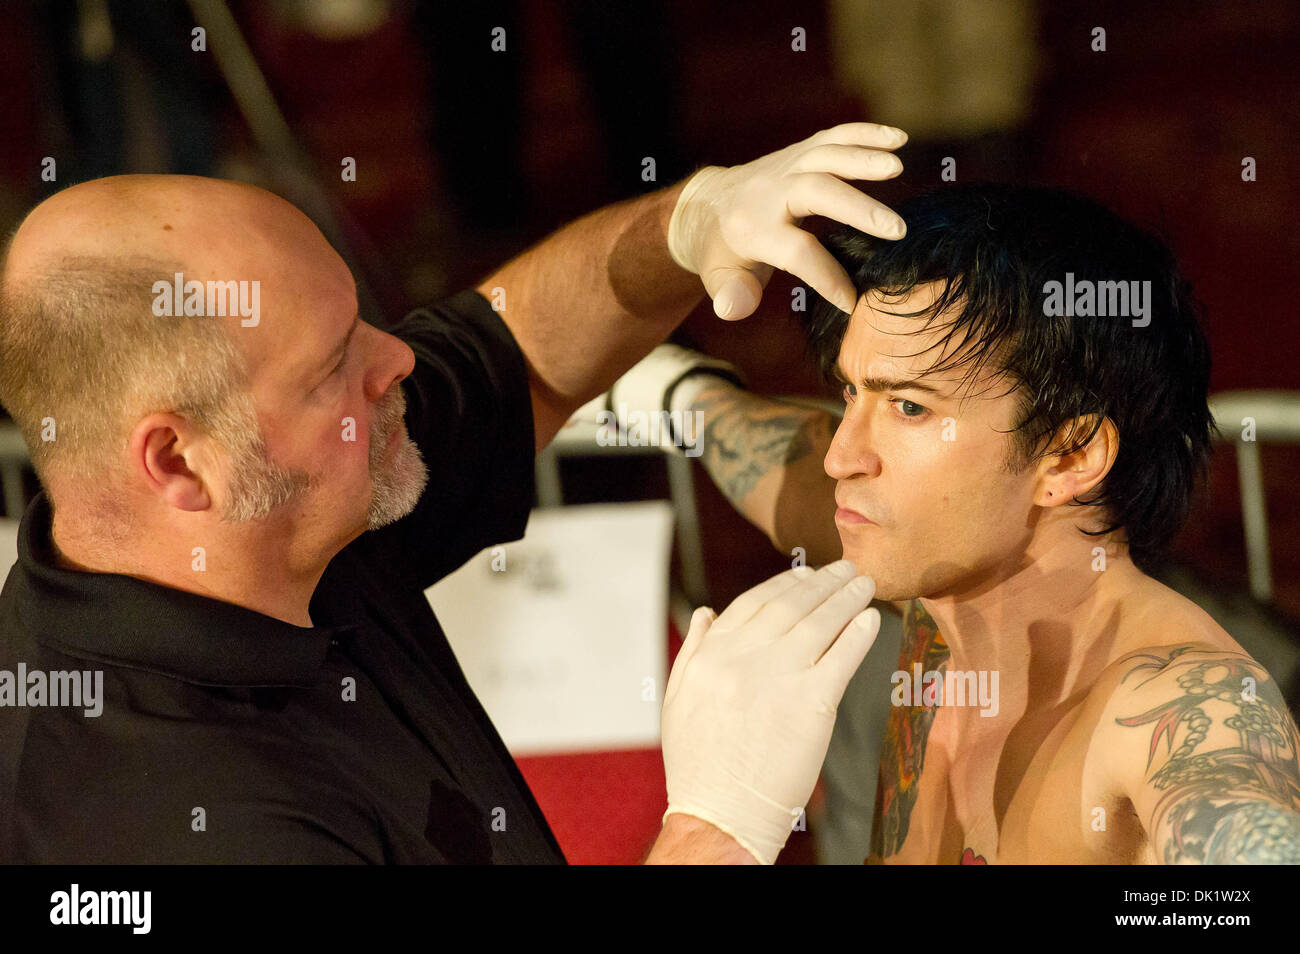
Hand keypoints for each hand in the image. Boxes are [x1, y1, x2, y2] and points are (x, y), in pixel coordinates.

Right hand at [660, 559, 881, 863]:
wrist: (721, 812)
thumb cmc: (699, 764)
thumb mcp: (678, 699)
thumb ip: (694, 650)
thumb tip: (706, 611)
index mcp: (711, 654)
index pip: (753, 602)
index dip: (784, 584)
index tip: (805, 575)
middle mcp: (744, 657)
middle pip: (791, 605)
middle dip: (822, 582)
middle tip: (845, 569)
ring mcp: (779, 677)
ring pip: (820, 623)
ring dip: (846, 598)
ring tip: (864, 585)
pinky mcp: (813, 703)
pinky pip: (842, 657)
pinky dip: (858, 634)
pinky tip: (870, 620)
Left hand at [666, 122, 907, 319]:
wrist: (710, 202)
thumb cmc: (722, 250)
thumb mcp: (718, 277)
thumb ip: (728, 293)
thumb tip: (731, 308)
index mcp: (754, 229)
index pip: (796, 252)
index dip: (826, 276)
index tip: (852, 300)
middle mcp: (771, 191)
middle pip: (815, 191)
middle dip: (856, 208)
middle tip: (896, 229)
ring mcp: (787, 166)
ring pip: (825, 154)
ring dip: (862, 157)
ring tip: (897, 166)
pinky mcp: (801, 152)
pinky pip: (833, 136)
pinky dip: (865, 133)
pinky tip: (898, 139)